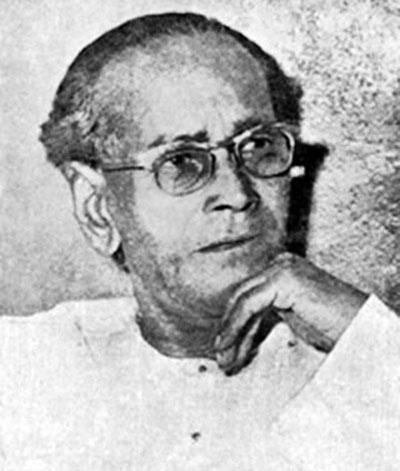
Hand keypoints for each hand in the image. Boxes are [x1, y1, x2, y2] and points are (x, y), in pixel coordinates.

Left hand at [215, 252, 367, 374]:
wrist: (363, 332)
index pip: (249, 296)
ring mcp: (283, 268)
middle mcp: (280, 264)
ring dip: (231, 334)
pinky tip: (230, 347)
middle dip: (231, 331)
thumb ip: (266, 317)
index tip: (226, 352)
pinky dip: (236, 327)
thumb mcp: (291, 319)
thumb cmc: (332, 329)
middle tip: (222, 359)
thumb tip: (235, 334)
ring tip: (225, 360)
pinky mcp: (285, 279)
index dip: (234, 325)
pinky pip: (250, 304)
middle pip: (243, 298)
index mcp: (281, 269)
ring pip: (243, 301)